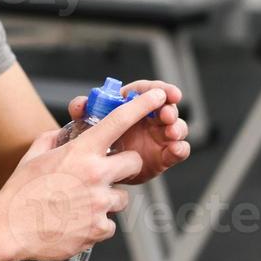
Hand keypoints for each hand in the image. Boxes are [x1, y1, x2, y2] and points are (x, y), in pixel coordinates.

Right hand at [0, 88, 168, 260]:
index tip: (159, 95)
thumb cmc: (19, 192)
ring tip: (78, 205)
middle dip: (124, 167)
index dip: (142, 105)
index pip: (119, 121)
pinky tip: (74, 224)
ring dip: (106, 200)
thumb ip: (51, 140)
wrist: (9, 229)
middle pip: (133, 162)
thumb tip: (60, 134)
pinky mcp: (98, 228)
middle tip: (104, 175)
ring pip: (121, 198)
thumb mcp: (33, 156)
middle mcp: (95, 174)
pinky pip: (109, 224)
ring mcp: (99, 202)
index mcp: (81, 152)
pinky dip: (95, 225)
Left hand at [67, 79, 189, 184]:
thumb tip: (80, 104)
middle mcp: (149, 118)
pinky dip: (180, 149)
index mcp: (132, 105)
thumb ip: (82, 111)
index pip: (148, 90)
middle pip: (167, 107)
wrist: (100, 171)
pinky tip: (175, 149)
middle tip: (167, 115)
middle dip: (170, 109)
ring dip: (177, 127)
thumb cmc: (96, 141)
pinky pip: (178, 150)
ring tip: (171, 132)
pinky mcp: (164, 156)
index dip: (159, 89)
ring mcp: (159, 137)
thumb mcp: (86, 124)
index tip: (165, 92)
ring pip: (177, 127)